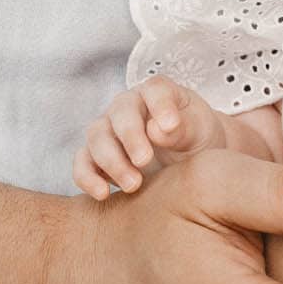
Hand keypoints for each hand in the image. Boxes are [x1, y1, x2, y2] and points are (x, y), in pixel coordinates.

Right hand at [74, 78, 225, 197]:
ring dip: (112, 161)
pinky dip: (87, 177)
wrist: (188, 162)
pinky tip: (103, 193)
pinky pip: (82, 163)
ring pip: (97, 137)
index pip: (156, 90)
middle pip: (120, 113)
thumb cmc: (196, 139)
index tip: (170, 125)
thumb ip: (183, 128)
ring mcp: (108, 129)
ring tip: (134, 184)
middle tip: (145, 161)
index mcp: (158, 94)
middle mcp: (128, 106)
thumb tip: (156, 129)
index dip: (161, 105)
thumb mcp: (200, 132)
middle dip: (130, 137)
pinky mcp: (96, 155)